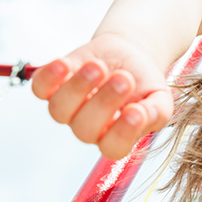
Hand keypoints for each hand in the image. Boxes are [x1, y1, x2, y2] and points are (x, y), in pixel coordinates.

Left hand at [31, 33, 172, 159]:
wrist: (129, 54)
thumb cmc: (144, 82)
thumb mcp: (160, 98)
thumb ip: (157, 112)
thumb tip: (143, 116)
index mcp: (117, 136)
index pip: (113, 148)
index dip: (122, 134)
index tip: (137, 111)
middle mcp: (89, 127)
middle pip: (85, 129)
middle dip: (103, 102)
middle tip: (124, 78)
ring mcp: (69, 108)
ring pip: (60, 110)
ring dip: (78, 87)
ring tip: (99, 65)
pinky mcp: (52, 86)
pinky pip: (41, 88)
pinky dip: (49, 77)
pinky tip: (66, 64)